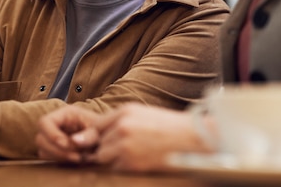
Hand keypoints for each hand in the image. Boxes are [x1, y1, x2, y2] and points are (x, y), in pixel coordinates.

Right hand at [36, 105, 102, 162]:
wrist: (108, 140)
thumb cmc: (104, 130)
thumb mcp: (99, 130)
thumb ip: (88, 135)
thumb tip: (72, 141)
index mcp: (64, 114)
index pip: (45, 122)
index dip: (51, 134)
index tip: (66, 144)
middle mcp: (56, 124)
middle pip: (40, 137)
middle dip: (57, 150)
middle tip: (76, 156)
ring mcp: (53, 137)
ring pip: (43, 149)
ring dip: (59, 156)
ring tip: (78, 158)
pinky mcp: (55, 148)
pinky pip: (48, 156)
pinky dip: (59, 160)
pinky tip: (74, 159)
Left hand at [37, 103, 210, 171]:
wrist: (194, 141)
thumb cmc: (169, 127)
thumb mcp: (142, 115)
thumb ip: (117, 122)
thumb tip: (86, 137)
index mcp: (124, 112)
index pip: (96, 125)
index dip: (96, 135)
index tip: (99, 141)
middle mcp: (122, 127)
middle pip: (97, 142)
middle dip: (103, 148)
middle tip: (119, 150)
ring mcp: (125, 146)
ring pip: (102, 156)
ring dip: (110, 159)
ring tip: (130, 155)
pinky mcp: (131, 164)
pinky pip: (114, 169)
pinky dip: (120, 168)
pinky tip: (136, 163)